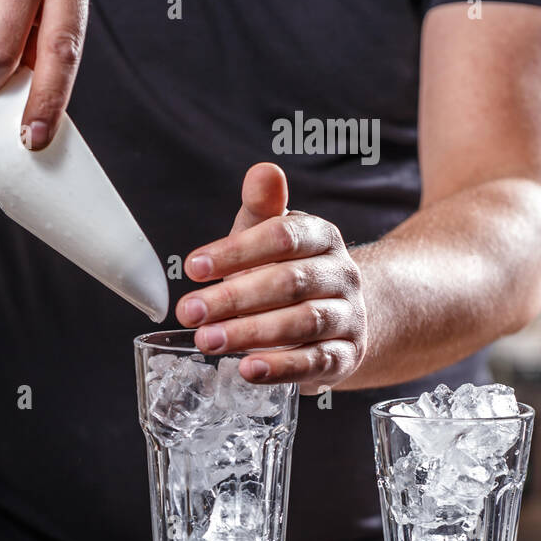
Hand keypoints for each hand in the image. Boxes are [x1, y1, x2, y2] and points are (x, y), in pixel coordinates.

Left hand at [175, 163, 366, 394]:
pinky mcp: (346, 356)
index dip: (237, 251)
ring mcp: (349, 317)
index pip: (283, 236)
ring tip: (208, 340)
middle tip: (190, 312)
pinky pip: (316, 362)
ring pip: (303, 323)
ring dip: (250, 333)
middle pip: (289, 282)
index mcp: (323, 238)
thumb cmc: (290, 272)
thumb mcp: (271, 238)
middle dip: (234, 298)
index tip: (193, 266)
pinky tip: (247, 369)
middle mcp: (342, 275)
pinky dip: (281, 367)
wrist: (339, 317)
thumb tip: (263, 171)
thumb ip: (262, 208)